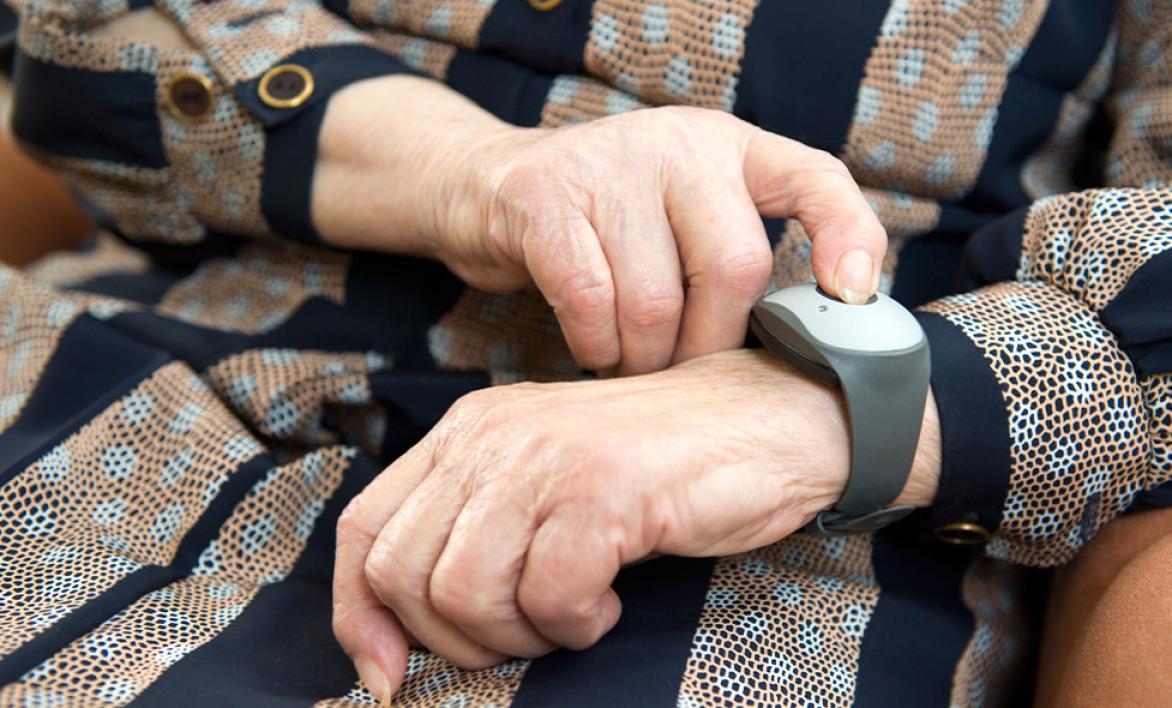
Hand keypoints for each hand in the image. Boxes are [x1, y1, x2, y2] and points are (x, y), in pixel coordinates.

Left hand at [331, 349, 939, 700]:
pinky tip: (612, 595)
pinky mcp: (603, 490)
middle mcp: (491, 438)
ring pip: (466, 594)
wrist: (767, 417)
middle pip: (404, 575)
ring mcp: (546, 460)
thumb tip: (401, 640)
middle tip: (525, 630)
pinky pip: (551, 598)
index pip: (363, 530)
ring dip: (521, 634)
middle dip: (455, 639)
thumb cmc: (655, 466)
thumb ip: (473, 532)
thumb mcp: (542, 483)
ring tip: (574, 609)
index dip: (359, 616)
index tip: (387, 674)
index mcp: (466, 433)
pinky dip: (579, 623)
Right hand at [443, 107, 885, 374]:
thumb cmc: (605, 227)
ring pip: (656, 299)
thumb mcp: (681, 217)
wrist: (486, 186)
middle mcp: (677, 143)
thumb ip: (733, 257)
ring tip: (633, 364)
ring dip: (645, 357)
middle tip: (685, 375)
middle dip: (710, 345)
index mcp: (727, 147)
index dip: (850, 235)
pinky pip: (591, 301)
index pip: (813, 179)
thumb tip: (799, 345)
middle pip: (733, 267)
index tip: (854, 298)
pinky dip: (596, 345)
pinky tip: (592, 347)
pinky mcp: (545, 196)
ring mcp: (609, 163)